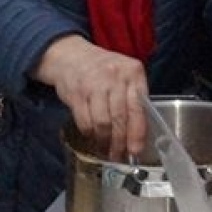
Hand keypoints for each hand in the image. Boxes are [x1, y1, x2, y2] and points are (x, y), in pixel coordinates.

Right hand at [33, 34, 148, 159]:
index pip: (138, 107)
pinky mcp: (76, 94)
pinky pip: (85, 122)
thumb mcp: (125, 75)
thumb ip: (134, 97)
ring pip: (102, 123)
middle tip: (119, 156)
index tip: (136, 150)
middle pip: (120, 118)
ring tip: (106, 150)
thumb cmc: (104, 69)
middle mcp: (114, 77)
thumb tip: (139, 133)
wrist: (72, 56)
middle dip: (120, 142)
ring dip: (104, 142)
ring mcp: (94, 84)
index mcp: (133, 72)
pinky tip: (93, 138)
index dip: (137, 132)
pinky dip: (90, 134)